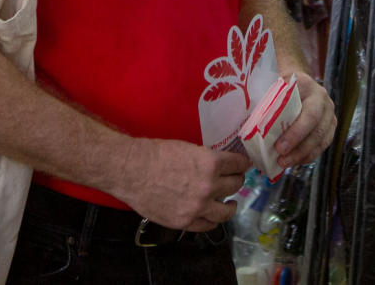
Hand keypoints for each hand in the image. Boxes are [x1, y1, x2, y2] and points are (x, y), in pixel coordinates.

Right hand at [115, 139, 249, 231]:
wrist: (131, 170)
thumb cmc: (154, 153)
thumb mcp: (187, 149)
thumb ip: (205, 160)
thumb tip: (218, 165)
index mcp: (210, 163)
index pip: (238, 164)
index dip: (242, 163)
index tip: (244, 164)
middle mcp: (209, 186)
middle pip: (235, 185)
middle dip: (237, 180)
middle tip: (235, 179)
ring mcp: (198, 207)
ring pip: (227, 211)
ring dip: (231, 205)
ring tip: (230, 203)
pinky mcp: (185, 222)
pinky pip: (208, 225)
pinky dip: (213, 220)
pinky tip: (213, 216)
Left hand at [273, 71, 335, 169]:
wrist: (297, 83)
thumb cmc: (280, 87)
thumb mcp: (271, 87)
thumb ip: (265, 101)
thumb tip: (249, 123)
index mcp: (306, 85)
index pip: (303, 109)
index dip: (294, 131)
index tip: (278, 146)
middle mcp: (321, 98)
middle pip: (314, 125)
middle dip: (297, 144)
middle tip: (281, 156)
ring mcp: (328, 113)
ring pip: (320, 138)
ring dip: (302, 154)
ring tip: (284, 163)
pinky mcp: (330, 126)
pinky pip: (322, 144)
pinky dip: (308, 155)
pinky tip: (294, 161)